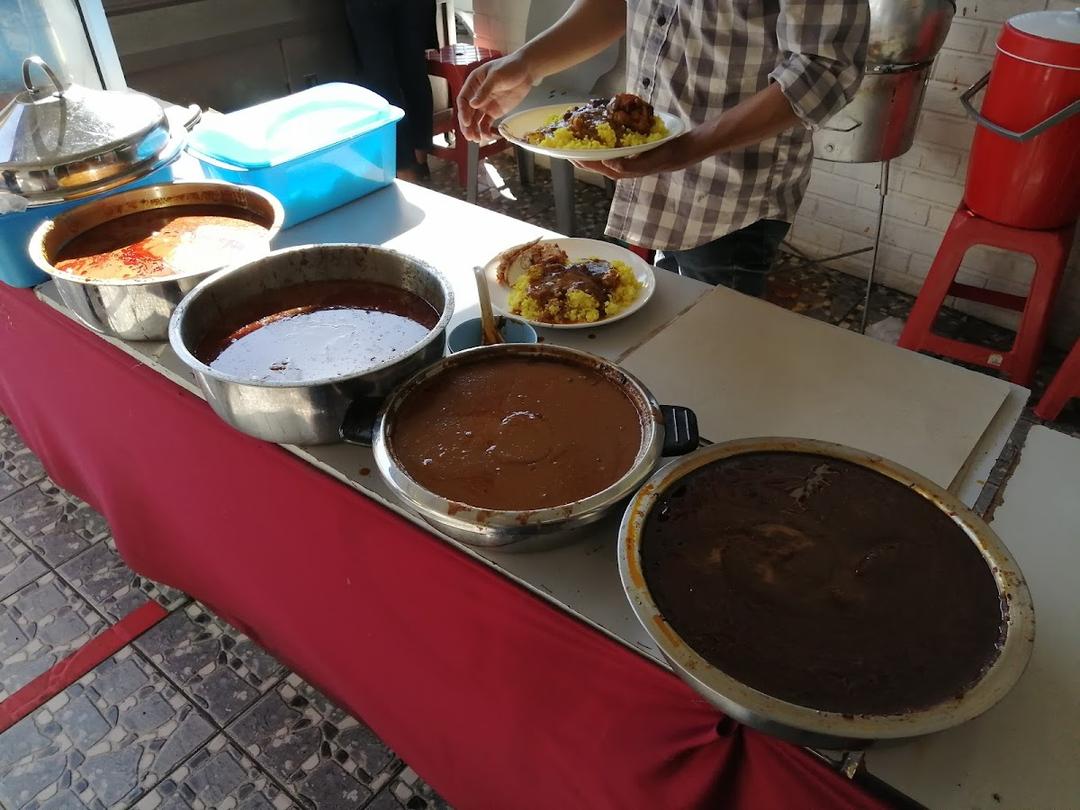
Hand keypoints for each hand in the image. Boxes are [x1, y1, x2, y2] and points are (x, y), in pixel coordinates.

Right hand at [458, 55, 534, 142]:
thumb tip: (473, 104)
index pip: (463, 99)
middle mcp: (476, 95)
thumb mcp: (496, 77)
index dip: (463, 111)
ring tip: (477, 139)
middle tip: (470, 136)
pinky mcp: (494, 111)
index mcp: (473, 83)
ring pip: (475, 120)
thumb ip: (484, 91)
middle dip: (467, 125)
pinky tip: (487, 136)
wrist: (526, 71)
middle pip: (468, 112)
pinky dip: (485, 130)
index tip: (467, 122)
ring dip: (474, 130)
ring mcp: (485, 104)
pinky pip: (486, 123)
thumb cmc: (510, 67)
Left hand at [570, 129, 712, 179]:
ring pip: (604, 155)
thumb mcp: (650, 161)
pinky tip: (602, 134)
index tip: (568, 153)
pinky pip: (614, 147)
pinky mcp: (634, 151)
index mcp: (624, 170)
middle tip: (567, 145)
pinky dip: (605, 142)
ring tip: (580, 139)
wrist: (685, 150)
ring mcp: (629, 159)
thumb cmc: (668, 155)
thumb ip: (629, 165)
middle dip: (582, 155)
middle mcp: (624, 167)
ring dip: (592, 149)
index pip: (598, 167)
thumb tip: (608, 164)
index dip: (582, 161)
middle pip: (598, 162)